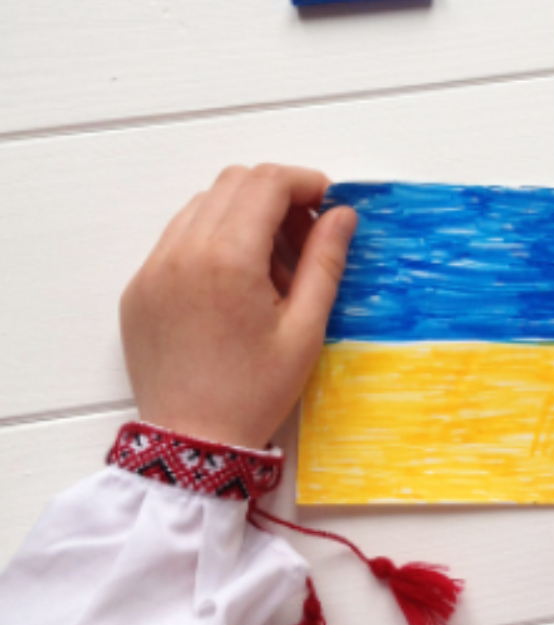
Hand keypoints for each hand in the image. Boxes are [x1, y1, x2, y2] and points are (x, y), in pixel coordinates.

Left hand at [120, 164, 357, 449]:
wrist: (191, 442)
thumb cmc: (256, 391)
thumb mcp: (305, 329)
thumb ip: (325, 261)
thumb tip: (342, 214)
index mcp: (227, 259)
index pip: (266, 183)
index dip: (305, 182)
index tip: (329, 205)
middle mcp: (182, 251)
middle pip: (233, 183)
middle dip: (277, 195)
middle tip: (304, 237)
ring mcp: (153, 267)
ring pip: (203, 205)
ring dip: (244, 215)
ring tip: (271, 264)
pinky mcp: (139, 287)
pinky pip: (178, 237)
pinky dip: (213, 238)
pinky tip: (235, 282)